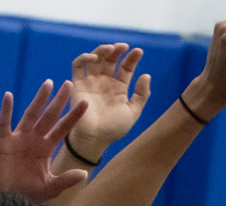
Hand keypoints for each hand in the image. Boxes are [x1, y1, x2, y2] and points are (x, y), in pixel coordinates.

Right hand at [0, 80, 86, 202]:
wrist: (3, 201)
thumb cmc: (26, 194)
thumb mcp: (50, 188)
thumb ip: (66, 180)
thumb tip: (85, 173)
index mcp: (45, 149)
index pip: (62, 129)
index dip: (73, 117)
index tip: (86, 103)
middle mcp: (33, 140)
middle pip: (49, 117)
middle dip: (59, 101)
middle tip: (68, 84)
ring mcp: (18, 139)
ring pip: (30, 115)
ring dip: (39, 99)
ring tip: (48, 84)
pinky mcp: (2, 143)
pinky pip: (4, 123)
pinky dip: (6, 110)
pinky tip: (9, 96)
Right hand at [63, 44, 152, 159]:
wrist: (95, 138)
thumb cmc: (114, 128)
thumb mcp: (133, 112)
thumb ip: (142, 94)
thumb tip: (146, 75)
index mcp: (119, 88)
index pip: (125, 68)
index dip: (132, 58)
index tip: (139, 51)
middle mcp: (105, 82)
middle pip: (110, 60)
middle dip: (117, 50)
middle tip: (124, 46)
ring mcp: (91, 82)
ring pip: (95, 59)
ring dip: (102, 50)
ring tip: (110, 48)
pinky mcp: (78, 84)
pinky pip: (78, 66)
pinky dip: (84, 58)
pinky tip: (94, 57)